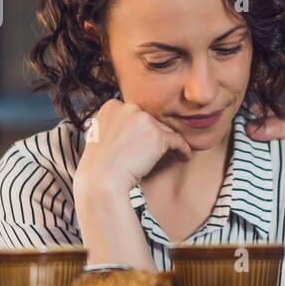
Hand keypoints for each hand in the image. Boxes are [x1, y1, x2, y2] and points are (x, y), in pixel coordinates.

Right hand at [75, 99, 190, 194]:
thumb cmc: (100, 164)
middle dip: (152, 136)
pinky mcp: (158, 136)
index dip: (138, 129)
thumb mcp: (99, 135)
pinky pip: (178, 141)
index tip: (142, 141)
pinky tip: (185, 157)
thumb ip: (115, 125)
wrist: (103, 179)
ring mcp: (145, 121)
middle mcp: (129, 108)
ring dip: (166, 143)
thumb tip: (129, 128)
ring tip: (170, 154)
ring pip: (163, 130)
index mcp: (112, 106)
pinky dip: (184, 149)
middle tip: (154, 152)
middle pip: (150, 121)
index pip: (133, 114)